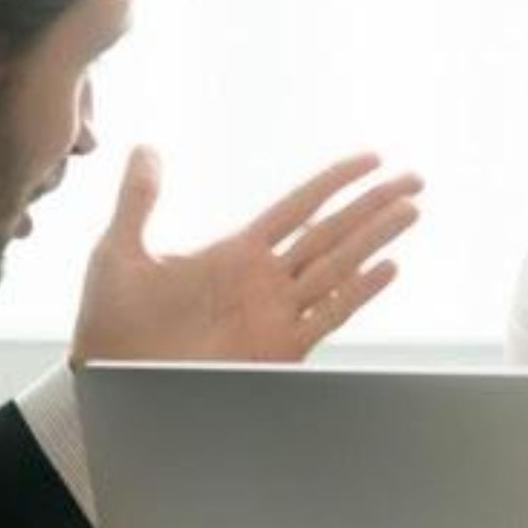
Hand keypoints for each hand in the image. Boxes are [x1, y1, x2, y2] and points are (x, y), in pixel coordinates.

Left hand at [70, 148, 420, 364]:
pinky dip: (358, 291)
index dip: (335, 182)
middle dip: (374, 204)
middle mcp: (266, 279)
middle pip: (333, 231)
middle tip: (415, 179)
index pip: (299, 207)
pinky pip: (328, 313)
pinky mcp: (280, 347)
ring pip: (339, 264)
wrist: (114, 380)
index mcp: (236, 252)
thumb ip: (139, 198)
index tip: (371, 159)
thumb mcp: (119, 250)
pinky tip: (386, 268)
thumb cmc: (113, 322)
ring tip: (411, 210)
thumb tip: (147, 148)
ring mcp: (277, 312)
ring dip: (377, 237)